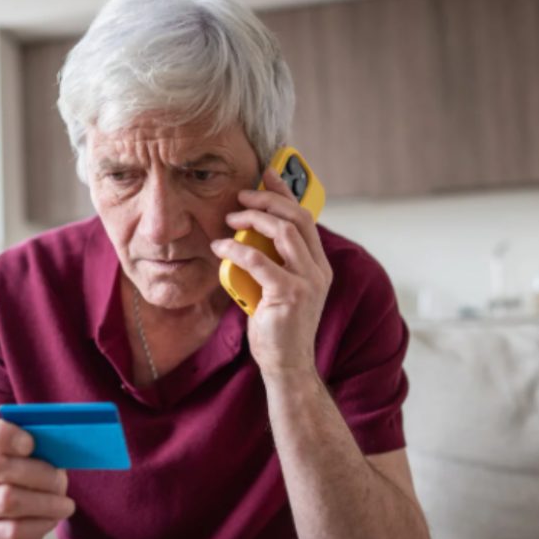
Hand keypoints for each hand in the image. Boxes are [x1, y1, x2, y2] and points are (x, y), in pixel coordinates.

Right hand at [0, 413, 74, 538]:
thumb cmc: (20, 493)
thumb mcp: (27, 467)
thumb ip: (38, 452)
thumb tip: (62, 448)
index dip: (3, 433)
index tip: (30, 444)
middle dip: (38, 472)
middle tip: (61, 483)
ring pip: (7, 500)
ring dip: (45, 502)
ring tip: (65, 505)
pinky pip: (11, 530)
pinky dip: (40, 524)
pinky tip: (51, 520)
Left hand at [210, 167, 332, 377]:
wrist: (286, 364)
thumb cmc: (277, 327)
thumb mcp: (280, 287)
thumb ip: (275, 262)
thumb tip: (249, 234)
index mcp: (319, 265)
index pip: (305, 217)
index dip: (286, 192)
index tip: (267, 174)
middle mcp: (319, 270)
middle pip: (297, 218)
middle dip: (267, 200)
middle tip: (241, 196)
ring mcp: (308, 282)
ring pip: (283, 233)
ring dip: (252, 220)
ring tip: (230, 219)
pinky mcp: (290, 295)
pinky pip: (259, 261)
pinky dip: (236, 250)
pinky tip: (220, 247)